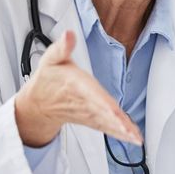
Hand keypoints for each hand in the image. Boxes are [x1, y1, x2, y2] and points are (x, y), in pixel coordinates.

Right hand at [15, 30, 141, 146]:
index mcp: (76, 85)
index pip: (91, 95)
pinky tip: (133, 138)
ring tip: (135, 138)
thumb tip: (68, 34)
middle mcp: (83, 102)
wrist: (38, 103)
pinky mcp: (92, 120)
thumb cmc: (49, 79)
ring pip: (106, 123)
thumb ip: (61, 47)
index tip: (114, 113)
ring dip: (121, 131)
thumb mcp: (51, 59)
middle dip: (116, 122)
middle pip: (102, 112)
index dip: (103, 104)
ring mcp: (88, 114)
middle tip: (130, 131)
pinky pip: (106, 128)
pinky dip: (120, 134)